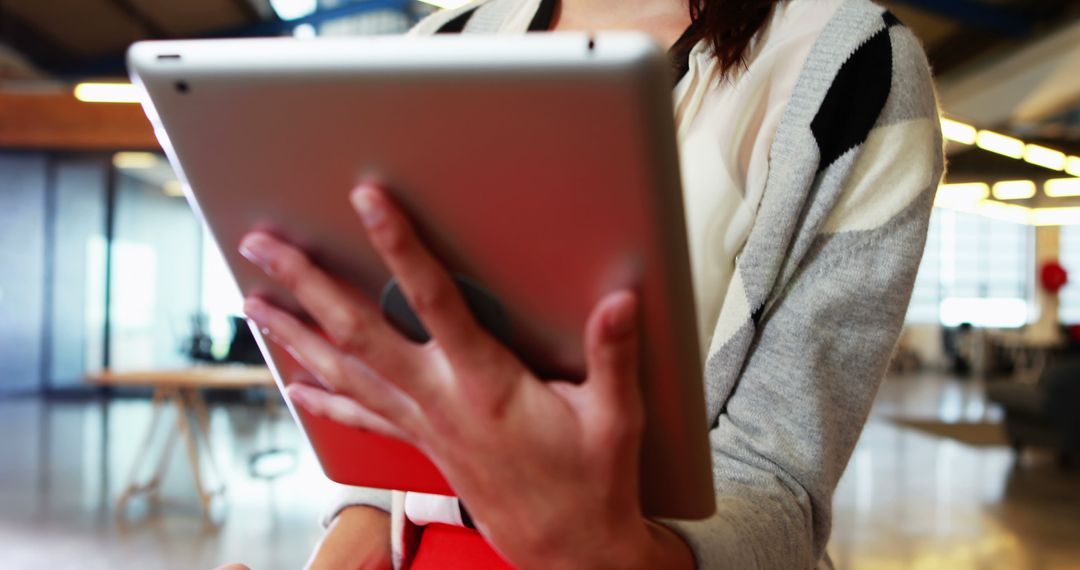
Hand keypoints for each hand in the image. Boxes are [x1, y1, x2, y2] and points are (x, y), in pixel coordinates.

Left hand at [239, 183, 692, 568]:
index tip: (369, 201)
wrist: (567, 547)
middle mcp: (439, 400)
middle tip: (263, 247)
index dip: (399, 245)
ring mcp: (423, 424)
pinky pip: (359, 414)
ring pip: (344, 371)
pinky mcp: (422, 442)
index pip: (433, 299)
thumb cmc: (589, 481)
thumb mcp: (614, 417)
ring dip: (295, 334)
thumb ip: (613, 355)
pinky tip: (294, 383)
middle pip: (358, 333)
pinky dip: (322, 395)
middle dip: (306, 285)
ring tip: (253, 303)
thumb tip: (618, 301)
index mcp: (485, 383)